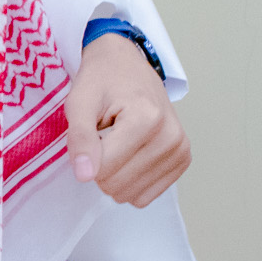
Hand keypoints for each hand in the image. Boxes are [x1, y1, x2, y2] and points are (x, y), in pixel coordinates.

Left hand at [65, 32, 190, 207]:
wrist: (126, 66)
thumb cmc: (101, 82)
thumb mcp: (79, 103)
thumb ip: (80, 139)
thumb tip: (85, 176)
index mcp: (147, 119)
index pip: (103, 170)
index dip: (86, 156)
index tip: (92, 131)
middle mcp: (171, 137)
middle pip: (118, 185)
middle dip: (100, 166)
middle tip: (104, 135)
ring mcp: (180, 150)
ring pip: (131, 194)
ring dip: (116, 172)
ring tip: (118, 141)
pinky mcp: (182, 160)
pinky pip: (146, 195)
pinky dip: (131, 180)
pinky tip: (131, 153)